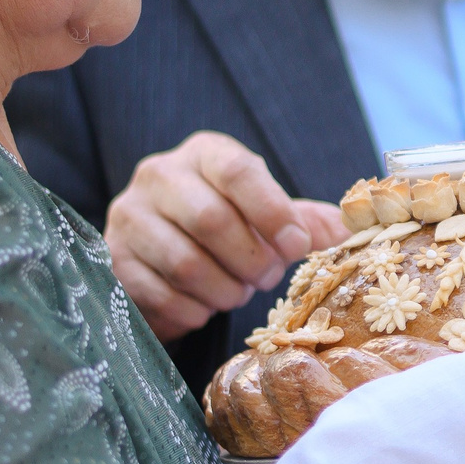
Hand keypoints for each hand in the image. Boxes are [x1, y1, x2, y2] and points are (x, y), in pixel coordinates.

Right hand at [106, 131, 345, 340]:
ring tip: (237, 290)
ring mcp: (128, 217)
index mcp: (205, 154)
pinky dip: (195, 310)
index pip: (237, 171)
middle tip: (266, 276)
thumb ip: (306, 221)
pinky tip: (204, 304)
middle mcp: (158, 175)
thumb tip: (351, 232)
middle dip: (251, 260)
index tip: (296, 246)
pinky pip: (162, 295)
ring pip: (185, 263)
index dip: (272, 212)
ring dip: (225, 289)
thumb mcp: (268, 213)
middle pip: (210, 220)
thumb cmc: (229, 226)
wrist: (160, 248)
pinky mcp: (113, 261)